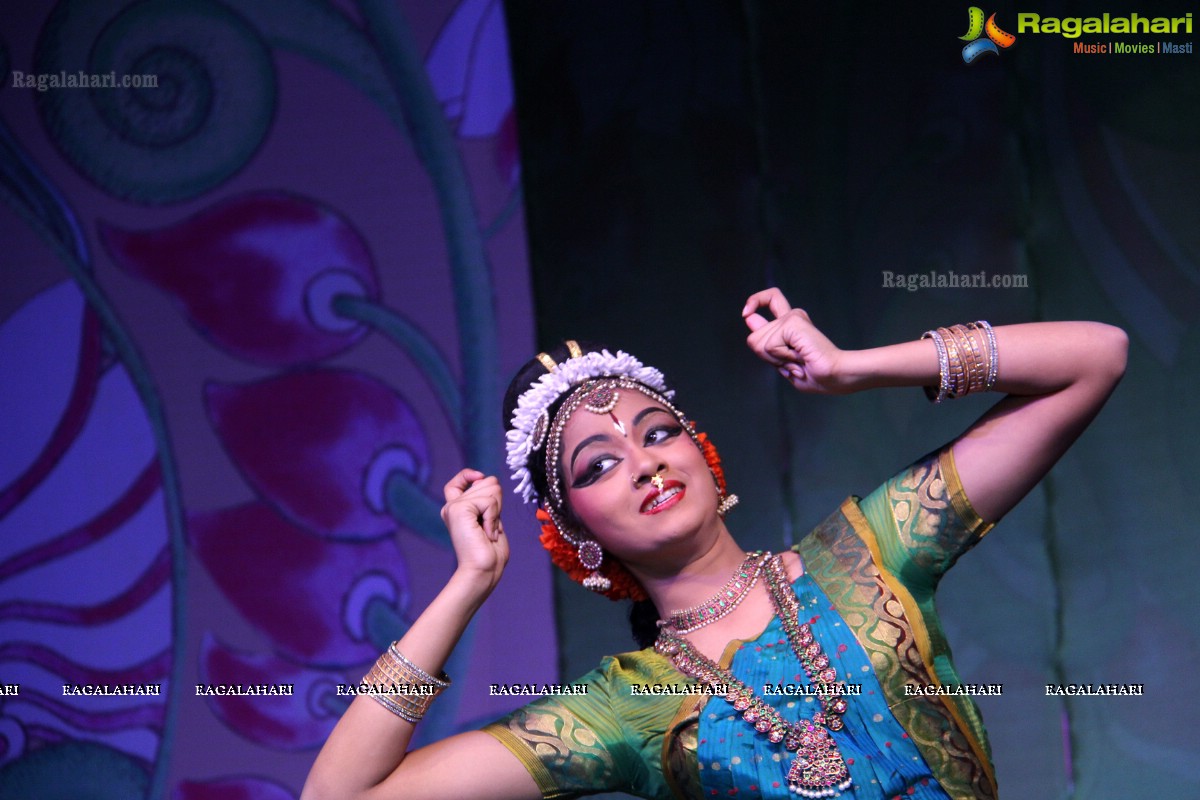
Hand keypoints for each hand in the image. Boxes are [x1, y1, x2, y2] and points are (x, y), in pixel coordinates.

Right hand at [440, 469, 509, 591]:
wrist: (483, 571)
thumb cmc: (491, 552)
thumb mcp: (492, 520)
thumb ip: (488, 501)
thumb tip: (488, 480)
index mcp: (457, 510)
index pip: (458, 481)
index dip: (469, 475)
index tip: (480, 478)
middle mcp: (451, 507)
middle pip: (486, 482)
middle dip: (498, 503)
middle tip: (490, 527)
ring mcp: (453, 507)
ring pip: (491, 488)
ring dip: (497, 511)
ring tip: (488, 531)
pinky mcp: (458, 510)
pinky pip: (489, 502)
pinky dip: (494, 517)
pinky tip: (487, 533)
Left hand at [742, 288, 847, 393]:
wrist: (835, 377)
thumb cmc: (813, 375)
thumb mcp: (782, 362)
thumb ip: (765, 344)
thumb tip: (749, 317)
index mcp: (791, 325)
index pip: (770, 299)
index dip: (755, 301)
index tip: (746, 313)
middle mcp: (792, 317)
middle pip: (754, 338)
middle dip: (767, 358)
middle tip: (792, 362)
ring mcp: (793, 318)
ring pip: (759, 343)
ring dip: (776, 360)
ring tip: (798, 360)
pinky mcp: (794, 322)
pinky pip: (770, 345)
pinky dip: (781, 357)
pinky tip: (799, 357)